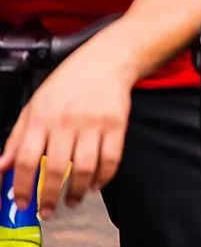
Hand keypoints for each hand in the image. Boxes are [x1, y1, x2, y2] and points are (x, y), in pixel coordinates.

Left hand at [0, 41, 134, 217]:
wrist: (105, 62)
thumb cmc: (67, 84)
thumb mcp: (34, 106)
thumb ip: (16, 138)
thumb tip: (0, 167)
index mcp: (41, 117)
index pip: (25, 159)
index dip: (21, 185)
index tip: (22, 202)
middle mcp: (66, 121)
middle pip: (54, 168)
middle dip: (49, 196)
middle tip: (47, 210)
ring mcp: (93, 123)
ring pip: (83, 168)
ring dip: (77, 191)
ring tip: (73, 200)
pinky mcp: (117, 124)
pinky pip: (111, 158)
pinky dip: (104, 177)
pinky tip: (96, 184)